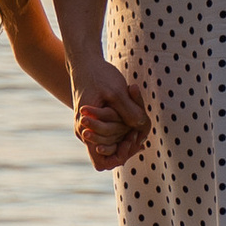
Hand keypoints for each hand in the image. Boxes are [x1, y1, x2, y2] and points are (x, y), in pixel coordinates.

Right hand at [69, 55, 147, 173]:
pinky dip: (122, 131)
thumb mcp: (116, 91)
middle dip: (125, 145)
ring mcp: (88, 129)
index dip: (118, 156)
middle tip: (139, 131)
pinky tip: (134, 124)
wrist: (84, 63)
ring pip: (110, 145)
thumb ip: (128, 111)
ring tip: (138, 125)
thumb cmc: (99, 75)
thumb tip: (141, 127)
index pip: (102, 162)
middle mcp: (84, 133)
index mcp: (86, 129)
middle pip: (109, 155)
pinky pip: (109, 136)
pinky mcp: (93, 123)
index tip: (130, 140)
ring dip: (124, 137)